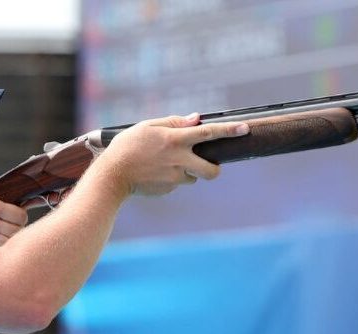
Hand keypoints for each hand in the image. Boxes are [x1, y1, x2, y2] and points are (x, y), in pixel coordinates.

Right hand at [97, 113, 249, 196]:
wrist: (112, 176)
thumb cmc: (127, 147)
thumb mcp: (147, 126)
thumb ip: (173, 122)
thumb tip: (196, 119)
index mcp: (175, 139)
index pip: (209, 132)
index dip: (230, 130)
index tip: (246, 128)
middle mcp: (179, 159)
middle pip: (211, 169)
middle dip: (215, 169)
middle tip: (209, 165)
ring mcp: (175, 178)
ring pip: (193, 177)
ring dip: (187, 171)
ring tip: (165, 166)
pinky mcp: (168, 190)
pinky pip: (177, 183)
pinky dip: (170, 178)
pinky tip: (153, 174)